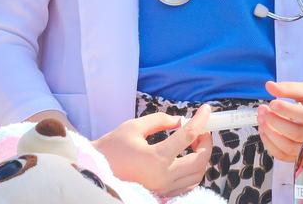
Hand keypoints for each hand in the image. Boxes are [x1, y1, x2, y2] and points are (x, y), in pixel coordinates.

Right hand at [93, 106, 212, 196]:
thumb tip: (180, 120)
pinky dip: (194, 171)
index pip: (188, 136)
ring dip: (201, 157)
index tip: (207, 109)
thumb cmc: (112, 148)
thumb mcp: (133, 127)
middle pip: (200, 159)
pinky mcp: (162, 194)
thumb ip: (159, 120)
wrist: (95, 172)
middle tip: (202, 129)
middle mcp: (163, 176)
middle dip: (206, 142)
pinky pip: (188, 185)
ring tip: (194, 143)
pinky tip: (186, 159)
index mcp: (156, 157)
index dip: (200, 120)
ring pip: (197, 174)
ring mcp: (164, 188)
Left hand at [259, 80, 302, 161]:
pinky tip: (264, 131)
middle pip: (295, 133)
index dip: (286, 110)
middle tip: (263, 109)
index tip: (273, 103)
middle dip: (275, 121)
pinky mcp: (301, 155)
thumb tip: (269, 86)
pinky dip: (270, 145)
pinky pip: (283, 155)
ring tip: (261, 119)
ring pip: (288, 147)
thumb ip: (290, 88)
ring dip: (270, 134)